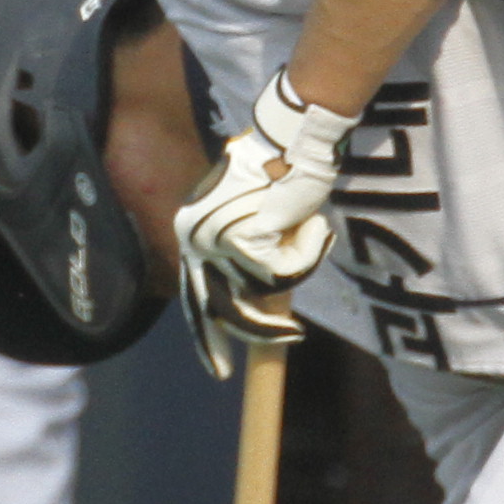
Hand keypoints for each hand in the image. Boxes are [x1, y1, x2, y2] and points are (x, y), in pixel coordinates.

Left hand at [171, 85, 342, 375]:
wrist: (286, 136)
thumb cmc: (276, 166)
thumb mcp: (250, 212)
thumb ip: (246, 247)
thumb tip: (257, 292)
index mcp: (192, 230)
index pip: (192, 294)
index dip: (206, 333)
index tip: (216, 367)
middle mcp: (197, 239)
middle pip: (219, 307)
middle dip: (245, 337)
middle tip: (268, 354)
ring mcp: (218, 242)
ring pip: (264, 289)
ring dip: (297, 265)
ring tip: (310, 233)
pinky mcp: (245, 241)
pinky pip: (285, 273)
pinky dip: (307, 253)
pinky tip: (311, 222)